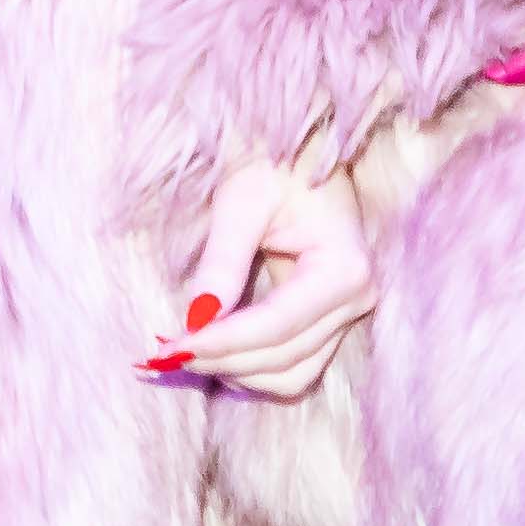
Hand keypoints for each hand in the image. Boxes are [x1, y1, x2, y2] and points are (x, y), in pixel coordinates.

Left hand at [151, 152, 378, 402]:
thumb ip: (222, 263)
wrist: (304, 149)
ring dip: (240, 373)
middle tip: (167, 352)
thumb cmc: (274, 163)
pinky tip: (216, 350)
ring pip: (293, 375)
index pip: (275, 325)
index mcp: (344, 268)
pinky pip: (295, 365)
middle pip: (285, 359)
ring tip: (190, 352)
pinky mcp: (333, 320)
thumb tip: (195, 321)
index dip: (221, 342)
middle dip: (224, 360)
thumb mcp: (242, 201)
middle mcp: (357, 298)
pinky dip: (254, 367)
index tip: (171, 347)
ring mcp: (350, 313)